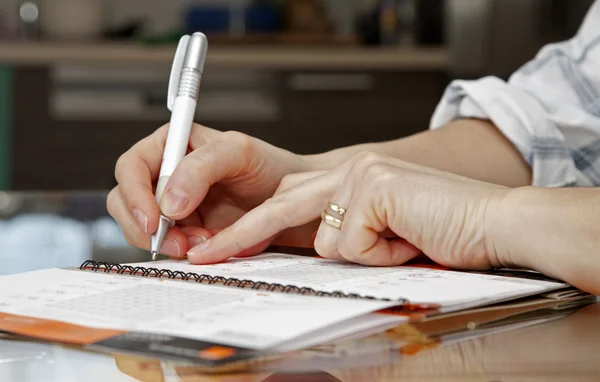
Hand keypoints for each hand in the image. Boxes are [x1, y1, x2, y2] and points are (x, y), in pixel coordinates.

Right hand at [107, 123, 314, 257]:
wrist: (291, 199)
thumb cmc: (268, 166)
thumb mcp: (238, 152)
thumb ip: (201, 167)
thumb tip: (169, 201)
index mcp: (170, 145)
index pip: (131, 166)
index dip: (134, 194)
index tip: (154, 219)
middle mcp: (165, 174)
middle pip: (125, 200)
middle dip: (146, 225)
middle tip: (177, 242)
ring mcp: (172, 205)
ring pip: (141, 228)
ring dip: (166, 241)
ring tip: (201, 242)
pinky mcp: (184, 230)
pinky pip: (166, 244)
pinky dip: (181, 250)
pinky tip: (206, 246)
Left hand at [186, 152, 510, 269]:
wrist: (495, 224)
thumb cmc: (444, 232)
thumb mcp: (383, 233)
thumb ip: (346, 232)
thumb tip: (314, 249)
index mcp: (350, 175)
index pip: (290, 198)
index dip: (254, 225)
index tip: (222, 247)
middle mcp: (351, 166)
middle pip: (280, 205)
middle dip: (240, 236)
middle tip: (205, 255)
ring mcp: (361, 173)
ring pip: (324, 238)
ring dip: (364, 255)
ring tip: (403, 243)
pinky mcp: (373, 188)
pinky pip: (352, 245)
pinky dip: (381, 256)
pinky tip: (409, 241)